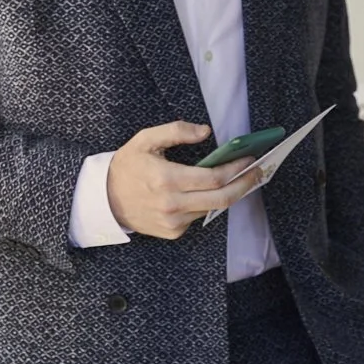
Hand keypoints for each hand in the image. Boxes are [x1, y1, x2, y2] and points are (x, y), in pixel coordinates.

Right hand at [105, 120, 264, 240]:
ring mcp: (173, 222)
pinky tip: (208, 192)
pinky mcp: (172, 232)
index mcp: (166, 179)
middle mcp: (171, 204)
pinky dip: (206, 204)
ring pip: (211, 208)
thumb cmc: (127, 166)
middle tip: (259, 172)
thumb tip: (206, 132)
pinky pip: (198, 217)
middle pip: (221, 199)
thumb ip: (176, 131)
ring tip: (240, 179)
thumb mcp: (145, 139)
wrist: (104, 199)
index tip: (250, 158)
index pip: (213, 178)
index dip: (236, 169)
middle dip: (245, 185)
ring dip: (227, 193)